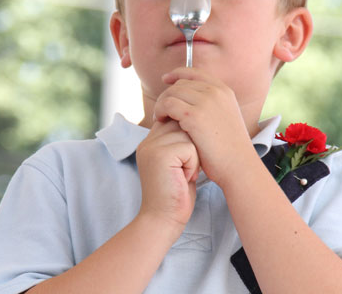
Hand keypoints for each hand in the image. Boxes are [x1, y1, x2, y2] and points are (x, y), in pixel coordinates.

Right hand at [136, 120, 198, 234]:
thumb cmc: (175, 195)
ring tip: (184, 174)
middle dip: (191, 148)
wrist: (163, 220)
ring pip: (187, 135)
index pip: (173, 122)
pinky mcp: (161, 155)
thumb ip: (177, 144)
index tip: (184, 162)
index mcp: (149, 142)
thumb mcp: (175, 164)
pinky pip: (190, 148)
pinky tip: (184, 179)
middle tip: (184, 170)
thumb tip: (194, 127)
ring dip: (193, 157)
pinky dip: (193, 165)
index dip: (186, 139)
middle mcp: (147, 142)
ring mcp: (152, 147)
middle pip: (181, 125)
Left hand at [154, 67, 255, 186]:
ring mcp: (206, 102)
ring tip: (160, 117)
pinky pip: (168, 104)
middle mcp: (216, 92)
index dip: (177, 74)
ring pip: (171, 92)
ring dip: (161, 104)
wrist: (238, 165)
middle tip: (162, 110)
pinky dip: (160, 111)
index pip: (194, 72)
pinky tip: (161, 121)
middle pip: (180, 83)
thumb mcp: (224, 117)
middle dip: (167, 94)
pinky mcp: (194, 116)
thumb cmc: (229, 149)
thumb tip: (190, 99)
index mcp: (224, 90)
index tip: (166, 79)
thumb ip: (211, 105)